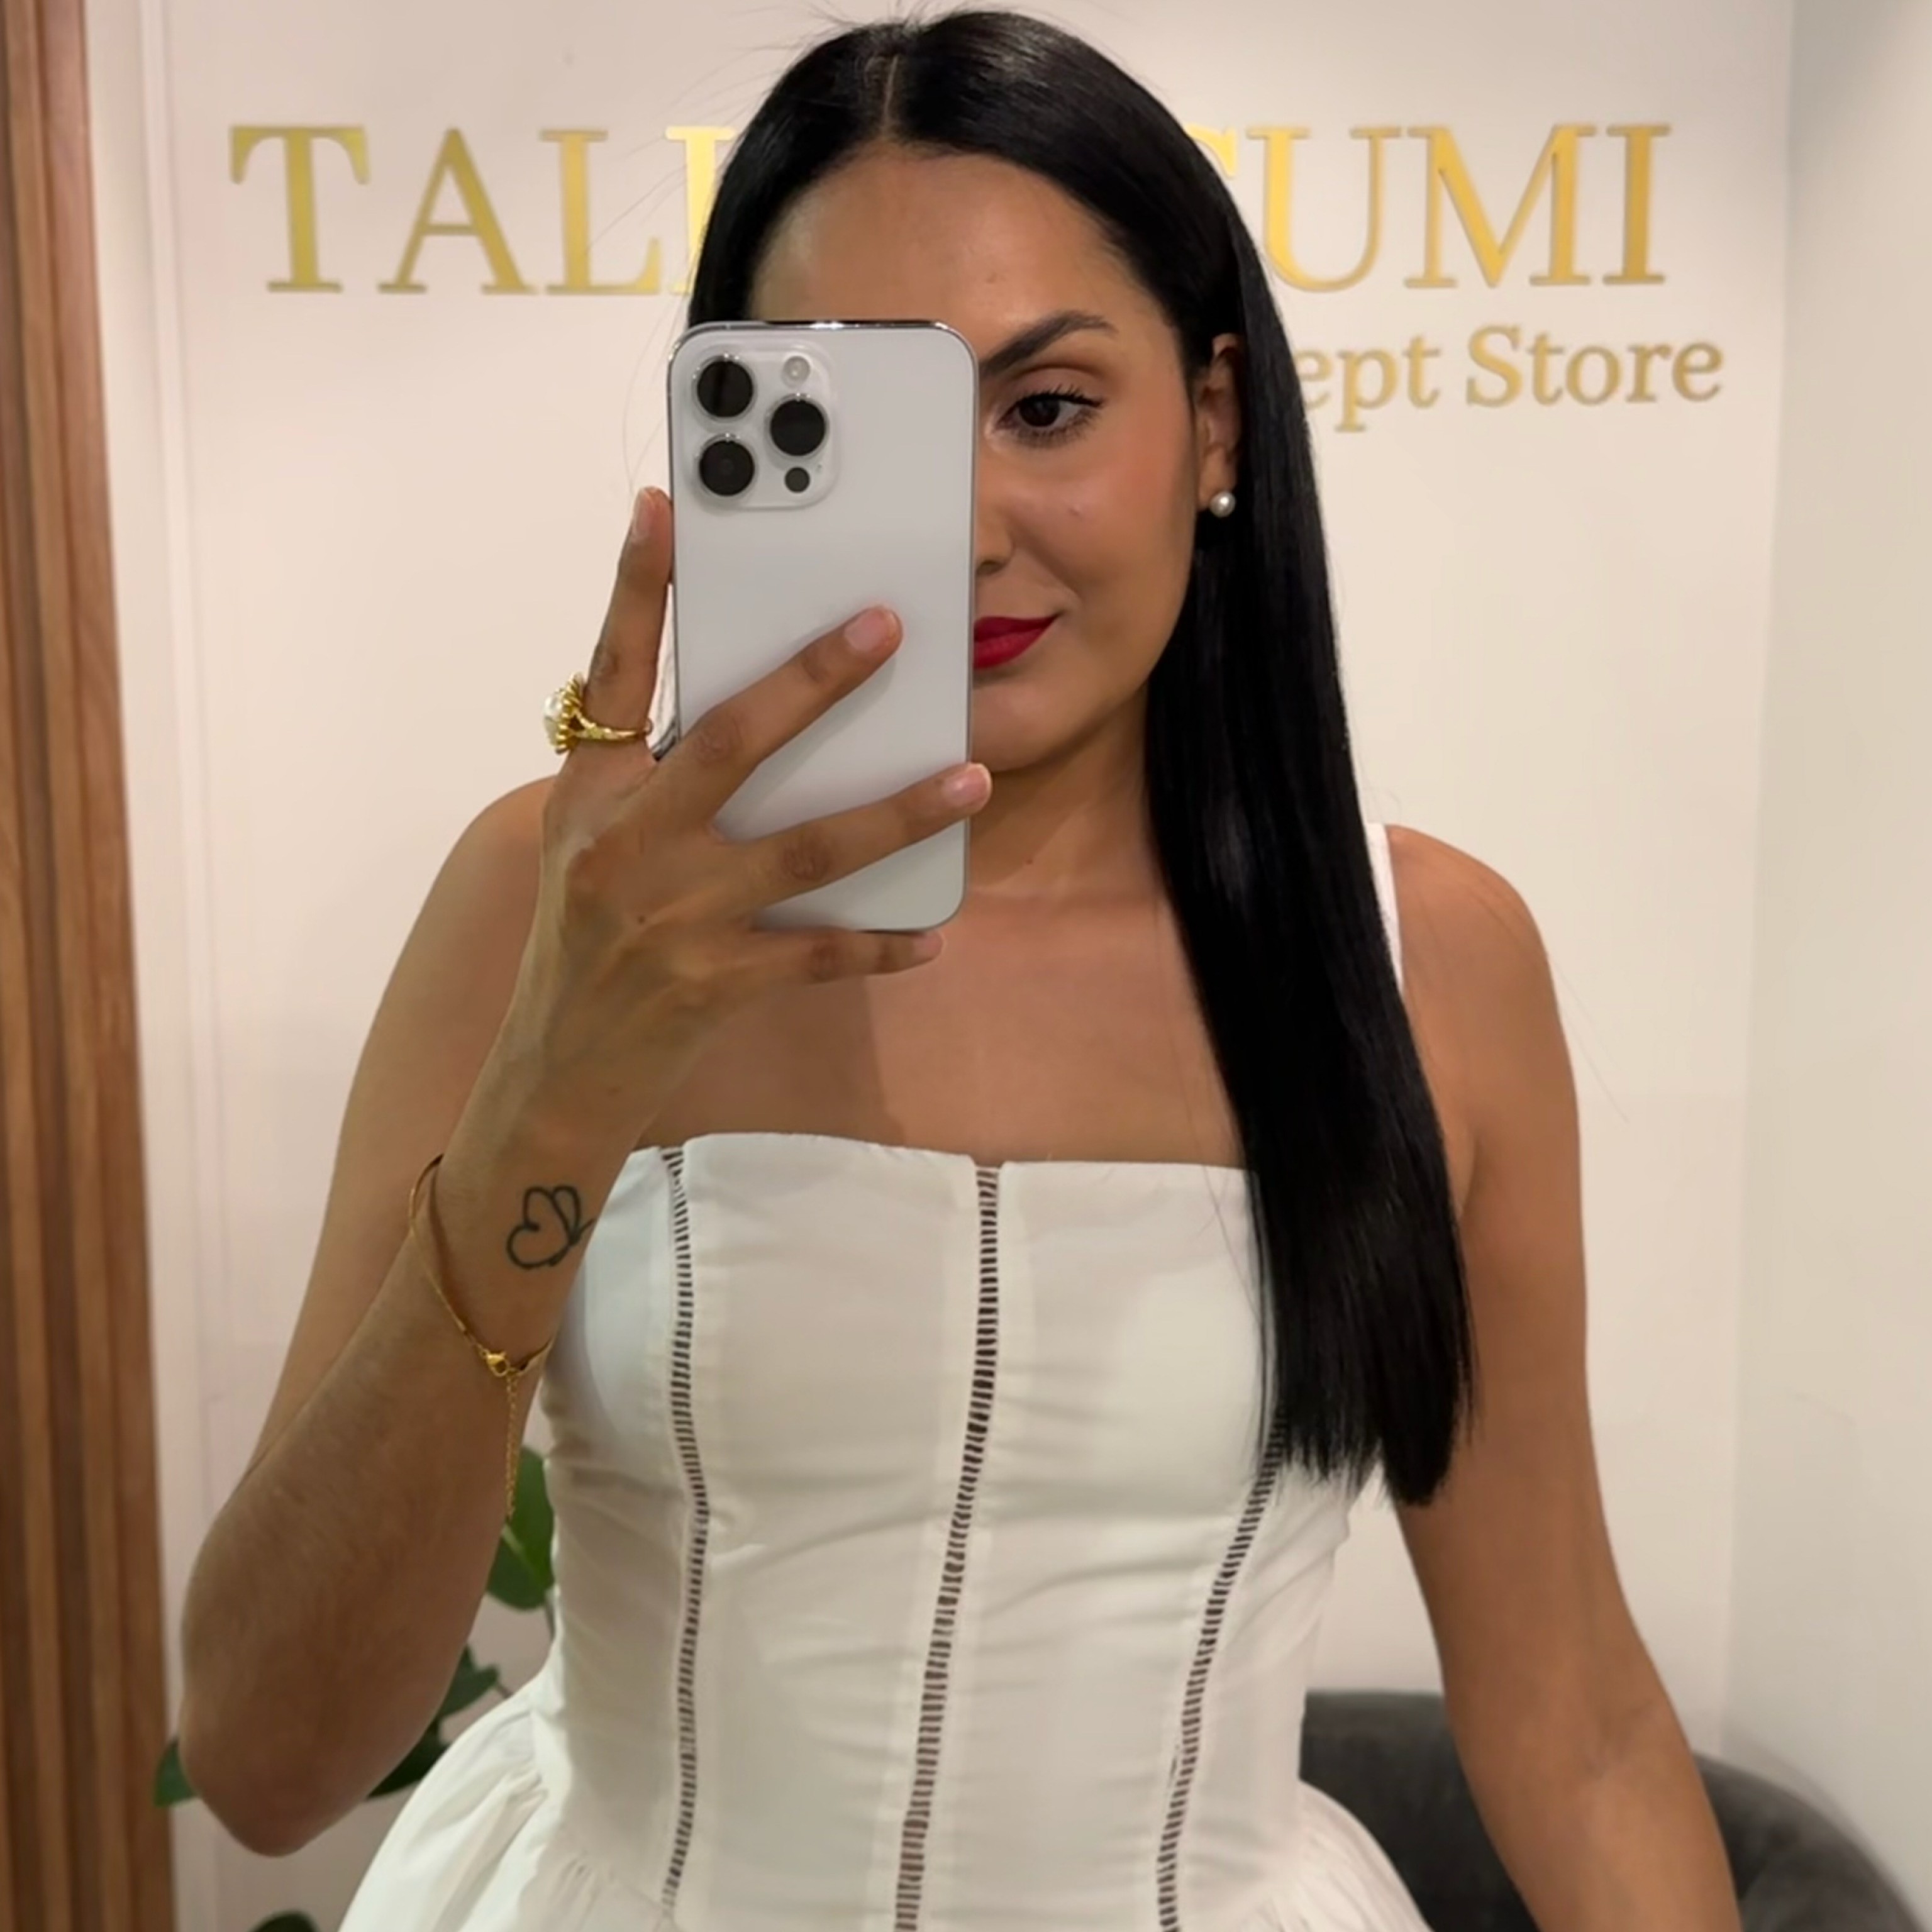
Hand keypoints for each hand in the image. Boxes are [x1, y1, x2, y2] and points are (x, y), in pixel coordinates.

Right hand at [503, 488, 990, 1133]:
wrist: (556, 1069)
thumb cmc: (584, 938)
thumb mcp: (592, 842)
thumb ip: (655, 779)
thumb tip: (760, 711)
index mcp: (590, 795)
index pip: (610, 674)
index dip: (635, 590)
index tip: (663, 507)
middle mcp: (625, 845)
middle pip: (729, 743)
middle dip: (811, 682)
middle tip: (886, 627)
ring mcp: (671, 917)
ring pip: (803, 851)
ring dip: (896, 813)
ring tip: (971, 779)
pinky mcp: (713, 983)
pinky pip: (818, 955)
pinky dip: (879, 944)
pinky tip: (934, 932)